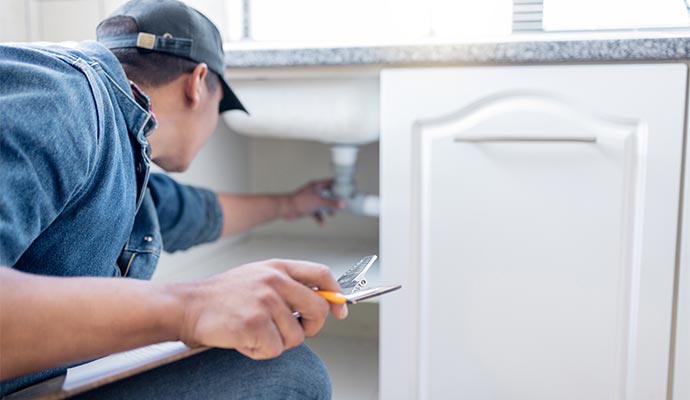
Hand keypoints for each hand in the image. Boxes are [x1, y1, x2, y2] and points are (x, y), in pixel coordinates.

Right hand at [176, 259, 347, 359]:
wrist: (188, 305)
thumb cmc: (225, 296)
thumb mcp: (259, 277)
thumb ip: (289, 285)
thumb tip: (325, 302)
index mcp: (278, 267)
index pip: (322, 275)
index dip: (336, 295)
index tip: (341, 311)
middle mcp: (274, 281)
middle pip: (318, 309)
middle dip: (313, 327)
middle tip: (296, 332)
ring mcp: (265, 301)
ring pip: (297, 336)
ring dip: (278, 342)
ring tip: (255, 332)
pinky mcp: (254, 323)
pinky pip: (275, 350)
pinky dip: (260, 352)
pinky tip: (244, 340)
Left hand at [283, 179, 345, 224]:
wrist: (286, 209)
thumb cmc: (300, 201)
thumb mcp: (319, 202)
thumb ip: (331, 203)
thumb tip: (343, 204)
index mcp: (317, 186)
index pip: (331, 183)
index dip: (339, 186)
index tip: (346, 190)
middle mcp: (315, 191)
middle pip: (329, 195)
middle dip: (334, 201)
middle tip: (341, 205)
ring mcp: (311, 200)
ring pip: (323, 204)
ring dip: (327, 210)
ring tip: (332, 214)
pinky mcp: (308, 208)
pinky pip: (317, 213)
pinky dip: (320, 218)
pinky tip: (322, 224)